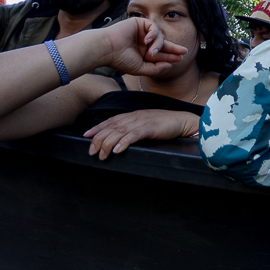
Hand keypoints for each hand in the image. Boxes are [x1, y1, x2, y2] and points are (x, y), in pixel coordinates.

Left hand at [84, 110, 199, 159]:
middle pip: (112, 127)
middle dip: (98, 138)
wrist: (183, 121)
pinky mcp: (150, 128)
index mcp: (133, 115)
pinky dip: (124, 142)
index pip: (111, 120)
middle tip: (91, 151)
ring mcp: (142, 122)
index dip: (97, 128)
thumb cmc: (166, 124)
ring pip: (119, 132)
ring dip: (108, 144)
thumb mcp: (146, 124)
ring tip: (101, 155)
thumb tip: (121, 138)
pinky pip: (134, 135)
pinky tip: (117, 150)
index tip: (86, 135)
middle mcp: (135, 117)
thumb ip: (134, 128)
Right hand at [100, 17, 187, 75]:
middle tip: (183, 51)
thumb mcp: (140, 68)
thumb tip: (169, 66)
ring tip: (152, 52)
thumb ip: (154, 68)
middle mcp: (144, 42)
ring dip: (158, 45)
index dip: (170, 56)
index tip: (181, 58)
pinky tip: (147, 40)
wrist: (106, 49)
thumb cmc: (120, 60)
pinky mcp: (139, 23)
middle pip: (163, 44)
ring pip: (159, 36)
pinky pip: (153, 27)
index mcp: (143, 53)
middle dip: (173, 48)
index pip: (160, 54)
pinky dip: (153, 34)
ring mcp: (142, 32)